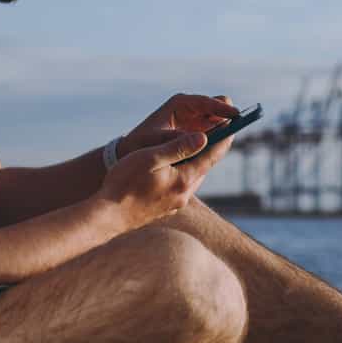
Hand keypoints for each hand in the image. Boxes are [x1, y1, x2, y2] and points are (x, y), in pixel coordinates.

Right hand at [99, 126, 236, 230]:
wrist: (107, 216)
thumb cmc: (124, 183)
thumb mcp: (150, 158)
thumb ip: (177, 147)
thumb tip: (204, 137)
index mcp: (184, 179)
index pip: (211, 156)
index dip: (223, 139)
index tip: (233, 125)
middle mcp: (184, 194)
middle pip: (205, 166)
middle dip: (213, 149)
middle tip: (221, 131)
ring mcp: (175, 203)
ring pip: (193, 177)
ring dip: (198, 161)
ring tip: (202, 146)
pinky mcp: (165, 208)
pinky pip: (181, 186)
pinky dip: (184, 172)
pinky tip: (178, 167)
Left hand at [121, 93, 239, 159]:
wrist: (130, 152)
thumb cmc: (140, 144)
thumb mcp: (157, 141)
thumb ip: (179, 140)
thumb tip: (201, 140)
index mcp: (180, 104)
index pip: (207, 102)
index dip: (222, 109)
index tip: (237, 116)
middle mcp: (190, 109)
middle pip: (218, 107)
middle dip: (227, 118)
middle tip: (235, 130)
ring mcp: (195, 120)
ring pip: (218, 121)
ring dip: (224, 130)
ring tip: (226, 143)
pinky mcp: (196, 133)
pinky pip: (214, 133)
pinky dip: (218, 139)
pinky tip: (217, 151)